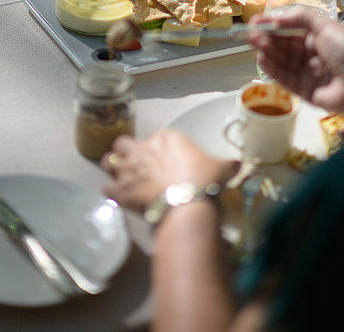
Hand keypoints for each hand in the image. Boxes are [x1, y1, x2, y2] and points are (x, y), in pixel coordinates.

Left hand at [101, 129, 237, 211]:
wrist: (188, 205)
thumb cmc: (204, 181)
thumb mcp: (221, 168)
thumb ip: (226, 163)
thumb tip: (237, 164)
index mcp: (165, 138)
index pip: (154, 137)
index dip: (156, 149)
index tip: (162, 161)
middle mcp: (142, 148)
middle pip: (123, 143)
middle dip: (126, 153)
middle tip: (136, 166)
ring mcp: (128, 169)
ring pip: (109, 161)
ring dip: (113, 168)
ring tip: (121, 178)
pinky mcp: (120, 190)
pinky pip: (106, 187)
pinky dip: (111, 193)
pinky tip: (119, 198)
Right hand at [248, 7, 343, 113]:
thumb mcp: (324, 25)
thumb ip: (297, 18)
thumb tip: (273, 18)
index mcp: (318, 37)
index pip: (289, 30)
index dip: (272, 26)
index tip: (254, 23)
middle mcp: (311, 54)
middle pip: (282, 46)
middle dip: (266, 39)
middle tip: (249, 35)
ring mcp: (307, 73)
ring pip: (281, 62)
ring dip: (267, 52)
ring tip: (255, 44)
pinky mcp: (304, 91)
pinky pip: (285, 79)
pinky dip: (272, 69)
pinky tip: (262, 59)